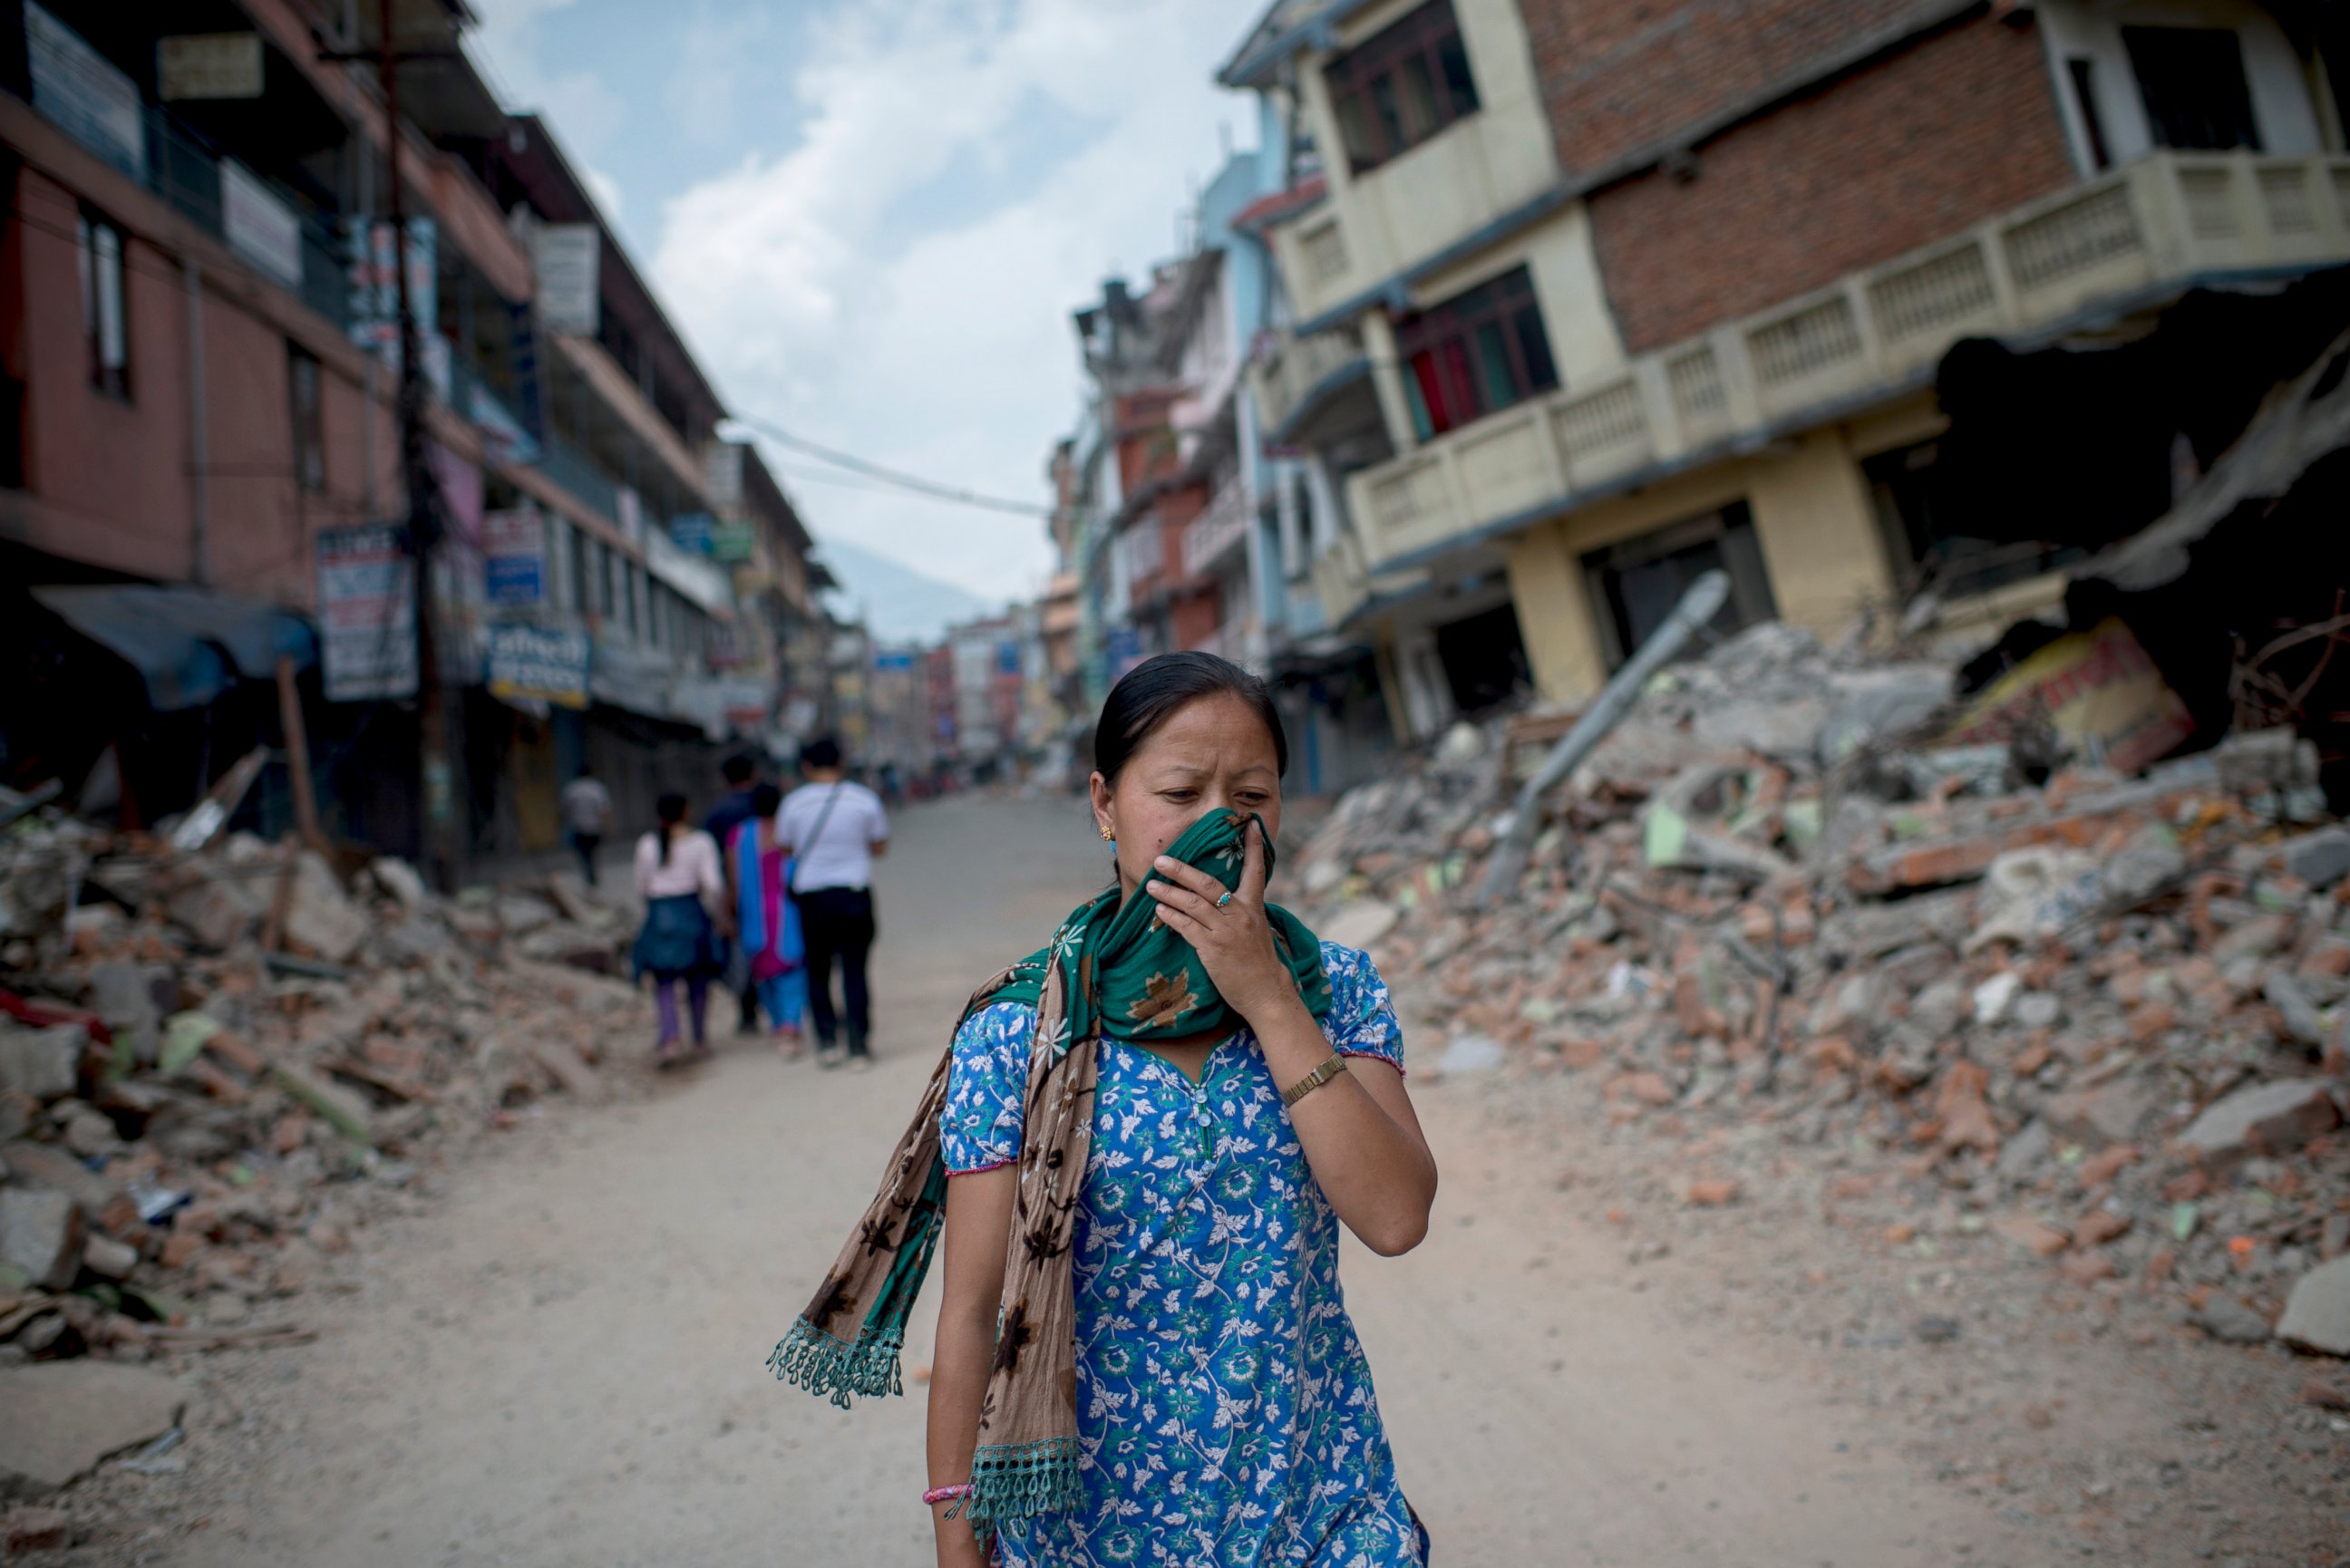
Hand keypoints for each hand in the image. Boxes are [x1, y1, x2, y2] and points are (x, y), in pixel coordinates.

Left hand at [1144, 821, 1296, 1025]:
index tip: (1248, 823)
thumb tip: (1219, 896)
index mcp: (1254, 906)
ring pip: (1192, 904)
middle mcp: (1240, 914)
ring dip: (1169, 893)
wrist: (1266, 991)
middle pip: (1208, 883)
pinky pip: (1186, 927)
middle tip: (1161, 860)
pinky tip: (1159, 911)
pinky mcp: (1213, 949)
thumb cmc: (1258, 961)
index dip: (1253, 846)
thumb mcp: (1256, 928)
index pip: (1255, 870)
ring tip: (1151, 885)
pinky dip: (1171, 917)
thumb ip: (1240, 909)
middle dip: (1182, 870)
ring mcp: (1226, 931)